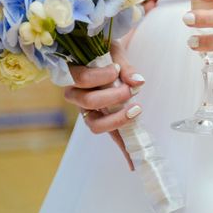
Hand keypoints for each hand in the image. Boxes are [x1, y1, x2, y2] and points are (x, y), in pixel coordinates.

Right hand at [64, 43, 144, 169]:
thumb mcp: (114, 51)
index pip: (80, 79)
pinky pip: (110, 135)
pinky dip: (122, 148)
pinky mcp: (104, 120)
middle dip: (112, 97)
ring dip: (117, 119)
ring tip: (136, 108)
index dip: (98, 77)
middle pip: (87, 103)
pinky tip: (133, 162)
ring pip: (94, 124)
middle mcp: (77, 96)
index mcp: (74, 75)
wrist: (103, 52)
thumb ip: (124, 66)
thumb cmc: (105, 49)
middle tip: (129, 90)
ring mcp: (89, 111)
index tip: (116, 70)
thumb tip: (138, 81)